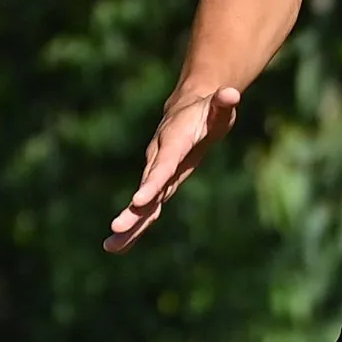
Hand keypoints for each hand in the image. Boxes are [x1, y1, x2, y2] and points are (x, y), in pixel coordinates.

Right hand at [105, 82, 240, 252]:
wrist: (188, 110)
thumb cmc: (207, 111)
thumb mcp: (219, 108)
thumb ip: (223, 103)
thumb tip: (230, 94)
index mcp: (173, 143)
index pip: (163, 165)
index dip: (152, 182)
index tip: (138, 201)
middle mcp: (160, 159)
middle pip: (146, 188)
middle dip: (133, 210)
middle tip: (116, 228)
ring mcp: (157, 173)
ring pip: (143, 203)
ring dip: (129, 225)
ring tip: (111, 247)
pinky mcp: (159, 185)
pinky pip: (148, 208)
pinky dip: (135, 226)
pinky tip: (119, 246)